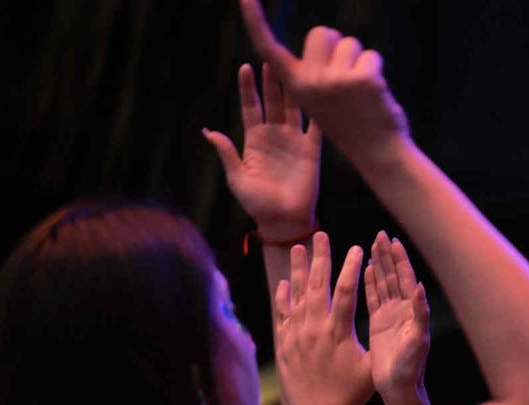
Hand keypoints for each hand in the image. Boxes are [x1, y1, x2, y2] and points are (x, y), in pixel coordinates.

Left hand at [202, 62, 319, 235]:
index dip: (248, 89)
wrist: (284, 221)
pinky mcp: (312, 151)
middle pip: (272, 102)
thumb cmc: (258, 203)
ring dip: (292, 91)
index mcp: (254, 141)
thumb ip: (227, 153)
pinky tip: (318, 95)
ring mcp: (294, 142)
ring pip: (293, 109)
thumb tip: (209, 131)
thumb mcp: (236, 178)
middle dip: (271, 81)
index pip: (250, 108)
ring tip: (293, 69)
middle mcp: (274, 136)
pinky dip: (317, 113)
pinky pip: (315, 129)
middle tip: (271, 58)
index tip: (245, 68)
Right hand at [238, 0, 409, 169]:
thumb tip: (307, 45)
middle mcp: (311, 81)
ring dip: (359, 58)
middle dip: (336, 44)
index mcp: (296, 86)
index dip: (255, 21)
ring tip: (361, 90)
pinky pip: (371, 55)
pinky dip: (377, 68)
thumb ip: (311, 75)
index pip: (269, 48)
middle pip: (320, 33)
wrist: (379, 153)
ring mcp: (337, 80)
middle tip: (346, 75)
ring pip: (349, 42)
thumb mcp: (319, 102)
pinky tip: (376, 94)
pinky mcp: (362, 79)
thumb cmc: (351, 125)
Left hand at [274, 232, 371, 404]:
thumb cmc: (353, 393)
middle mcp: (314, 328)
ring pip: (296, 294)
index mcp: (339, 331)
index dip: (351, 267)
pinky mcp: (285, 344)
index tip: (357, 249)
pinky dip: (283, 297)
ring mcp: (296, 334)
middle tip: (320, 234)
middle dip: (320, 257)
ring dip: (297, 269)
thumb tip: (386, 320)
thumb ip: (373, 341)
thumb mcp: (370, 366)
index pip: (346, 290)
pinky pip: (282, 314)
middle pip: (317, 284)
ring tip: (297, 248)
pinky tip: (283, 284)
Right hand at [363, 231, 429, 401]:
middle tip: (380, 234)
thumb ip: (420, 315)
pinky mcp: (379, 325)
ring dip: (379, 265)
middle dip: (388, 255)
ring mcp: (391, 317)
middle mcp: (403, 311)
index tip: (393, 241)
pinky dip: (370, 283)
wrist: (399, 388)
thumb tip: (420, 287)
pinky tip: (367, 269)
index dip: (400, 260)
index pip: (405, 279)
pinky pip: (373, 298)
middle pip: (394, 276)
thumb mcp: (417, 341)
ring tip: (372, 245)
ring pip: (383, 284)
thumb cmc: (410, 368)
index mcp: (412, 312)